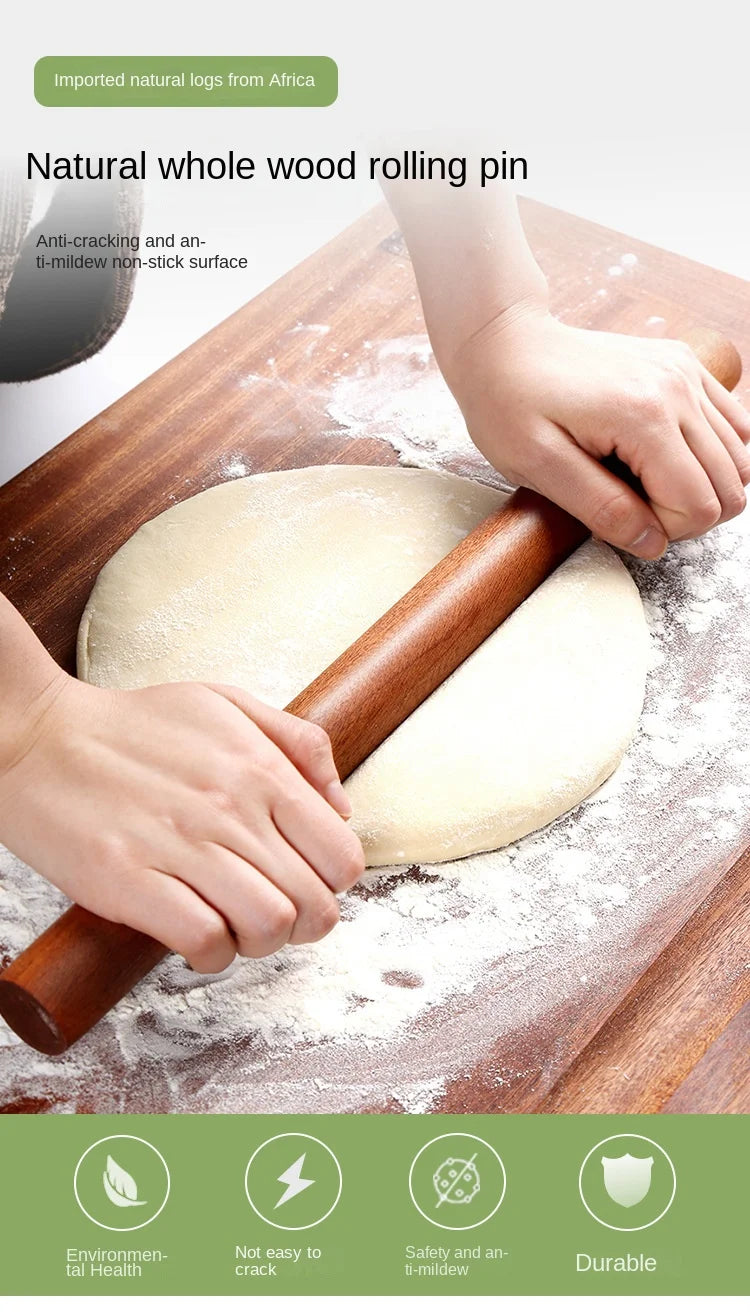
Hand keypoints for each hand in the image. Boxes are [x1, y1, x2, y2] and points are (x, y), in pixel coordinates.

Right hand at [0, 675, 363, 971]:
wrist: (36, 737)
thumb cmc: (135, 726)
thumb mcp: (227, 704)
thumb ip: (298, 744)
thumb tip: (343, 808)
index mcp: (260, 769)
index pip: (342, 857)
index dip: (331, 884)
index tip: (303, 881)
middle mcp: (230, 808)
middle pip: (314, 906)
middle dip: (301, 925)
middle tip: (269, 912)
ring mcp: (179, 845)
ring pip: (268, 928)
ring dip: (257, 942)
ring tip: (231, 923)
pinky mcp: (127, 880)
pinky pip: (205, 942)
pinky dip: (211, 954)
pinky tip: (195, 935)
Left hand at [445, 309, 749, 556]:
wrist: (504, 344)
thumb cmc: (509, 403)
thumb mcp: (537, 467)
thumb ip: (600, 509)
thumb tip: (653, 544)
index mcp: (644, 416)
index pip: (698, 506)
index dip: (665, 531)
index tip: (620, 520)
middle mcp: (678, 389)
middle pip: (729, 486)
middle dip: (687, 515)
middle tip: (633, 507)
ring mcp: (686, 372)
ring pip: (739, 458)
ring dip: (700, 486)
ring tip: (644, 483)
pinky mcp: (685, 365)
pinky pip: (733, 424)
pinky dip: (711, 454)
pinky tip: (665, 458)